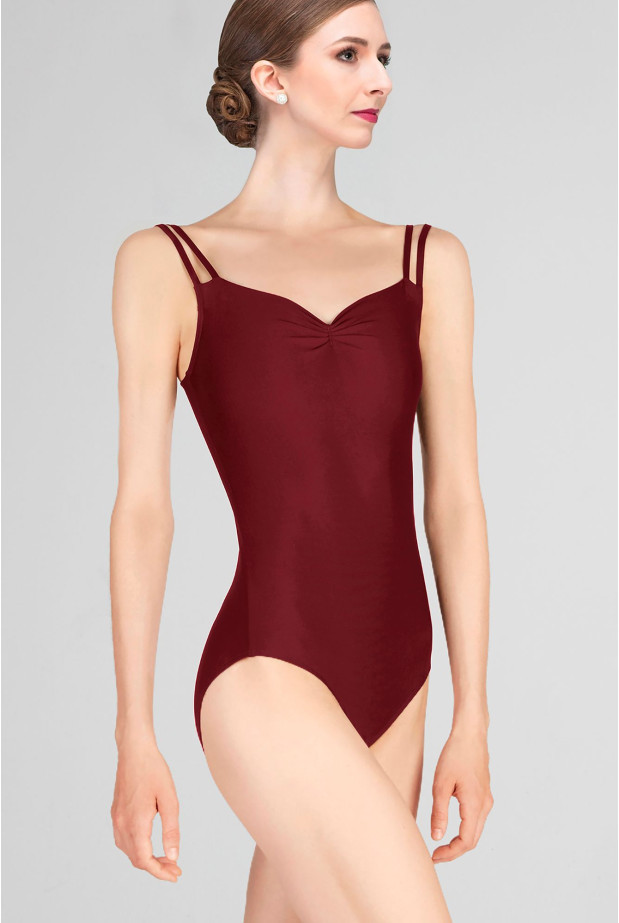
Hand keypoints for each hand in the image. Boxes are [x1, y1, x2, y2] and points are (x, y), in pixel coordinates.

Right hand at [111, 739, 182, 881]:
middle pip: (136, 859)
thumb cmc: (154, 770)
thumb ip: (171, 830)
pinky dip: (136, 848)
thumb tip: (173, 856)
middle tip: (175, 868)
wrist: (134, 750)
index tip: (175, 875)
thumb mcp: (169, 799)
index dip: (159, 872)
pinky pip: (123, 840)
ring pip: (128, 851)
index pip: (144, 859)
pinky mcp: (115, 813)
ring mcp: (116, 819)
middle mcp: (122, 824)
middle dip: (156, 867)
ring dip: (145, 859)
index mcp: (136, 822)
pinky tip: (149, 844)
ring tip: (165, 858)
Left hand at [429, 725, 492, 862]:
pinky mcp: (484, 794)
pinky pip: (476, 819)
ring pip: (475, 830)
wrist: (470, 734)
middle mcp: (485, 805)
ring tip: (440, 844)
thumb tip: (436, 837)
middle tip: (435, 855)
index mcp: (475, 804)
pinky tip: (450, 827)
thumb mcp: (441, 784)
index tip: (434, 856)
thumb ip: (439, 813)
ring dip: (460, 841)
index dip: (450, 853)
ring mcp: (486, 799)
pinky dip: (465, 829)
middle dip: (454, 851)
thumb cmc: (454, 755)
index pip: (466, 841)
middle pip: (473, 839)